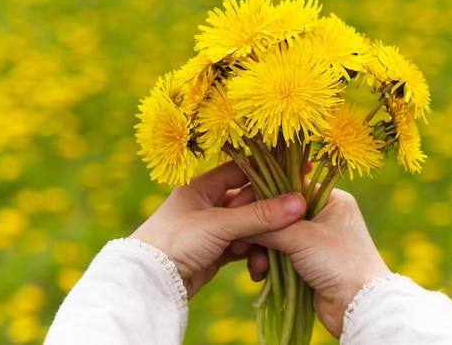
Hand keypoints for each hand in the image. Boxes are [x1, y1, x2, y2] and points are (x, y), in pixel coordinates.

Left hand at [130, 161, 305, 298]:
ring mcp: (212, 227)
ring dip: (261, 238)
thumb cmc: (177, 241)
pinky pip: (243, 245)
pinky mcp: (215, 250)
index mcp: (202, 185)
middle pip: (250, 199)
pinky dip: (253, 253)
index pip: (244, 169)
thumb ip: (260, 214)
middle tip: (290, 221)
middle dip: (267, 214)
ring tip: (262, 252)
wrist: (149, 283)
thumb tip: (299, 201)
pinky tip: (258, 265)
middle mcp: (207, 203)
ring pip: (249, 225)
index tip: (302, 171)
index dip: (272, 170)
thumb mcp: (219, 224)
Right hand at [252, 188, 389, 337]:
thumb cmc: (337, 260)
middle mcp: (324, 216)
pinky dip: (269, 264)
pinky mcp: (309, 264)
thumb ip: (268, 226)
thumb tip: (240, 220)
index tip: (239, 204)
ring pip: (277, 238)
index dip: (263, 196)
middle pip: (280, 215)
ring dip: (262, 251)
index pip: (289, 187)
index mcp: (330, 199)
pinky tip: (261, 274)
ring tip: (257, 265)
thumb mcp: (300, 237)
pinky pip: (280, 257)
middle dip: (260, 231)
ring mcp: (316, 241)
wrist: (358, 306)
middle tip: (241, 241)